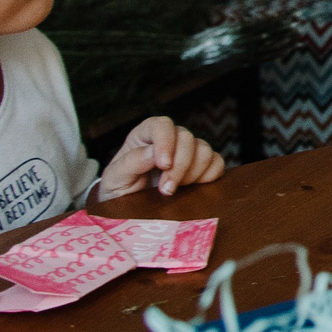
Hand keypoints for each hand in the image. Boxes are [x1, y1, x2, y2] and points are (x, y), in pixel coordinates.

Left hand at [98, 116, 226, 200]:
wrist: (128, 206)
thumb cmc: (119, 188)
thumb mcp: (115, 177)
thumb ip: (130, 163)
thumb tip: (152, 153)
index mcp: (145, 135)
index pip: (162, 125)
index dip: (166, 142)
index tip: (163, 165)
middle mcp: (169, 138)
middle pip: (186, 138)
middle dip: (179, 166)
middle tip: (166, 190)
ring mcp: (187, 151)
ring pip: (204, 149)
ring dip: (193, 173)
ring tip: (176, 190)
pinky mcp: (201, 166)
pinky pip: (217, 163)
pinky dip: (208, 176)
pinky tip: (192, 188)